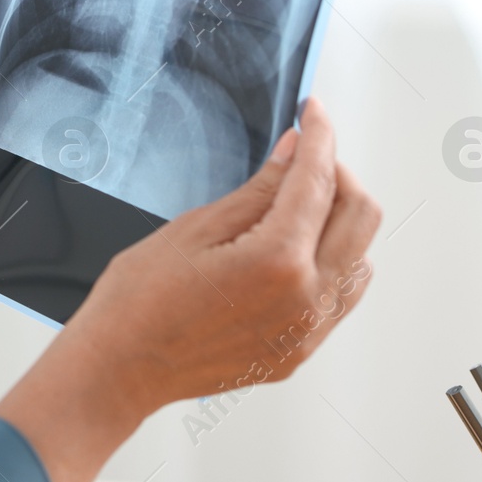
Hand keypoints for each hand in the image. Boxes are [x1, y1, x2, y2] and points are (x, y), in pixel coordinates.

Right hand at [0, 99, 380, 481]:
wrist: (120, 367)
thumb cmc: (140, 302)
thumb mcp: (195, 227)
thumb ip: (258, 190)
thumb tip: (294, 153)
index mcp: (278, 261)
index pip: (318, 180)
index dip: (319, 136)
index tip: (314, 113)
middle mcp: (306, 300)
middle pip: (360, 216)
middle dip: (337, 173)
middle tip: (304, 155)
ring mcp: (307, 332)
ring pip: (361, 258)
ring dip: (339, 221)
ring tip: (296, 204)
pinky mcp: (299, 351)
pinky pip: (342, 297)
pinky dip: (333, 262)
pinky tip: (296, 248)